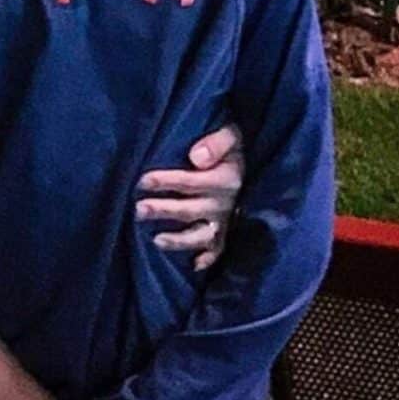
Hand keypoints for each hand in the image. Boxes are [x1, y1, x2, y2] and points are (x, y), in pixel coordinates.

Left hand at [135, 121, 245, 271]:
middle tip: (139, 210)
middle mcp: (225, 203)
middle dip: (163, 211)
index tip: (142, 181)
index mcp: (225, 178)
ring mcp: (226, 219)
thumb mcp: (232, 134)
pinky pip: (220, 249)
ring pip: (202, 235)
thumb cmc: (235, 145)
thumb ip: (217, 143)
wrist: (259, 158)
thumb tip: (196, 158)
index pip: (189, 182)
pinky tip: (194, 265)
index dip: (165, 182)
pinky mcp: (229, 229)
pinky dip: (209, 259)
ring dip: (180, 240)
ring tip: (157, 240)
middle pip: (189, 210)